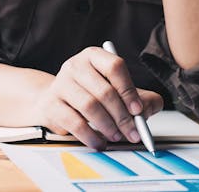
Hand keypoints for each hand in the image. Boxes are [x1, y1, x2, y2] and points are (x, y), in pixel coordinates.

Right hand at [32, 46, 163, 148]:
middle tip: (133, 132)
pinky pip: (74, 123)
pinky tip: (100, 142)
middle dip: (122, 116)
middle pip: (104, 90)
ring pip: (89, 106)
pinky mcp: (52, 104)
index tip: (138, 110)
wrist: (54, 101)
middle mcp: (75, 65)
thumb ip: (140, 98)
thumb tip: (147, 109)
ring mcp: (61, 83)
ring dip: (108, 126)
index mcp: (94, 56)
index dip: (129, 90)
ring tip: (117, 136)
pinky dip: (91, 136)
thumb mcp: (117, 91)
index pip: (115, 66)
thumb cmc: (90, 94)